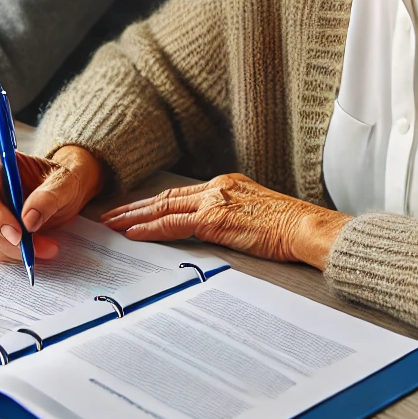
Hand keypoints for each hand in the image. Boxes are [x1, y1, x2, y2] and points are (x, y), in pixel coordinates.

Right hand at [0, 145, 105, 262]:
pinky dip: (9, 254)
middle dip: (7, 241)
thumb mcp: (64, 182)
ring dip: (10, 251)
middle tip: (35, 249)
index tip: (18, 234)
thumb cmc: (60, 180)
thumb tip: (28, 219)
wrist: (62, 190)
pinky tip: (30, 251)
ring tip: (42, 250)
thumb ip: (48, 196)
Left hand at [101, 173, 351, 269]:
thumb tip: (222, 231)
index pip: (182, 194)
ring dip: (134, 216)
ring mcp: (216, 201)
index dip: (155, 202)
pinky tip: (134, 234)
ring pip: (164, 206)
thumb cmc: (290, 228)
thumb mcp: (258, 215)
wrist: (306, 227)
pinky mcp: (216, 219)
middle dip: (136, 206)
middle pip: (167, 196)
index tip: (136, 209)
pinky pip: (174, 224)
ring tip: (112, 224)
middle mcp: (218, 187)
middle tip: (110, 214)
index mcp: (227, 184)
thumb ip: (235, 217)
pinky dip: (150, 228)